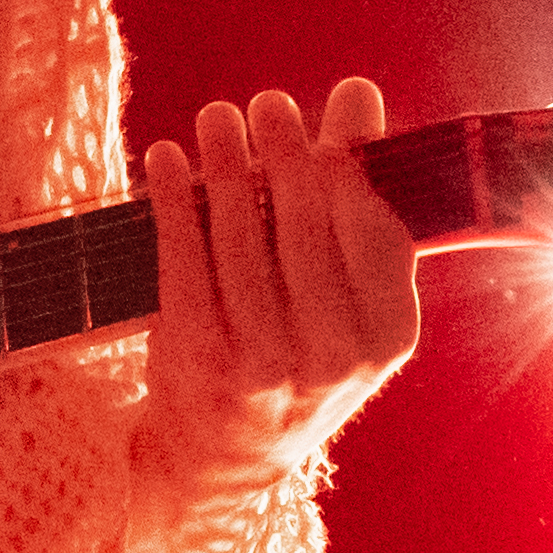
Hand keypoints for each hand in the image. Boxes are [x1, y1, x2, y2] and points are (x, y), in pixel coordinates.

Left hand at [129, 78, 423, 515]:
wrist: (225, 457)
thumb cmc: (296, 352)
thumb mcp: (347, 299)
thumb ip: (358, 201)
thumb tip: (358, 95)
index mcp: (388, 335)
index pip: (374, 226)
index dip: (354, 158)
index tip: (341, 103)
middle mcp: (334, 353)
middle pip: (306, 223)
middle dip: (287, 151)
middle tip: (270, 105)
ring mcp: (265, 360)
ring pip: (242, 236)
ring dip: (227, 164)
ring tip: (218, 119)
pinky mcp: (200, 358)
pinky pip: (184, 260)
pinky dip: (172, 200)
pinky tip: (165, 160)